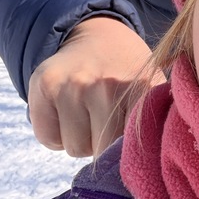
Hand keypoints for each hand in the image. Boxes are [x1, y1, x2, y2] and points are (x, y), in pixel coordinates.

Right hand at [27, 16, 164, 157]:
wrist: (98, 35)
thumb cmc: (128, 72)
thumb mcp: (152, 89)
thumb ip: (154, 122)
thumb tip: (147, 163)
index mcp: (140, 87)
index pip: (133, 148)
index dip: (129, 152)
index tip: (129, 143)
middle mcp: (105, 86)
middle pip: (102, 152)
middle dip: (104, 144)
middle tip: (108, 119)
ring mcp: (72, 85)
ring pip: (75, 149)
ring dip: (81, 140)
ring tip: (89, 113)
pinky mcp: (44, 86)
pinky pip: (49, 139)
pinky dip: (56, 134)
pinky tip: (68, 111)